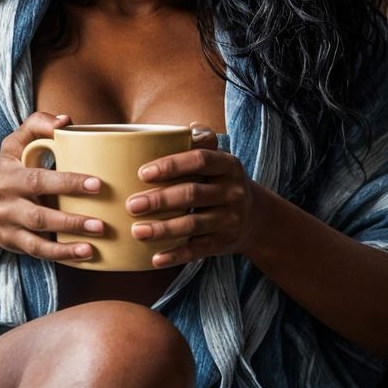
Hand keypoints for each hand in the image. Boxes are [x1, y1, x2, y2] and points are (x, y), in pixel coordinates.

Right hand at [0, 111, 107, 261]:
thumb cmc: (11, 170)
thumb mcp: (15, 144)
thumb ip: (37, 125)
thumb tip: (66, 121)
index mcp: (10, 174)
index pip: (39, 178)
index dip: (68, 182)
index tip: (98, 183)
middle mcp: (6, 201)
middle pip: (39, 213)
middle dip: (71, 218)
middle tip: (102, 221)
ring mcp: (10, 225)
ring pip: (40, 235)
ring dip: (69, 238)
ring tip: (97, 238)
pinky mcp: (15, 243)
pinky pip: (39, 251)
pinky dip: (62, 254)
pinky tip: (85, 253)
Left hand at [126, 125, 260, 267]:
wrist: (255, 217)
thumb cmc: (220, 182)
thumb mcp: (219, 161)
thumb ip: (201, 144)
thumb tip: (187, 128)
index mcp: (228, 165)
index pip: (200, 160)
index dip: (171, 165)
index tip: (142, 173)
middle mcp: (233, 191)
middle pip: (193, 194)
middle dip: (160, 200)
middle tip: (131, 205)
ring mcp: (230, 219)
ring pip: (193, 224)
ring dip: (163, 229)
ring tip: (137, 231)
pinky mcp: (225, 243)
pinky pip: (198, 250)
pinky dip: (176, 255)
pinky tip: (155, 259)